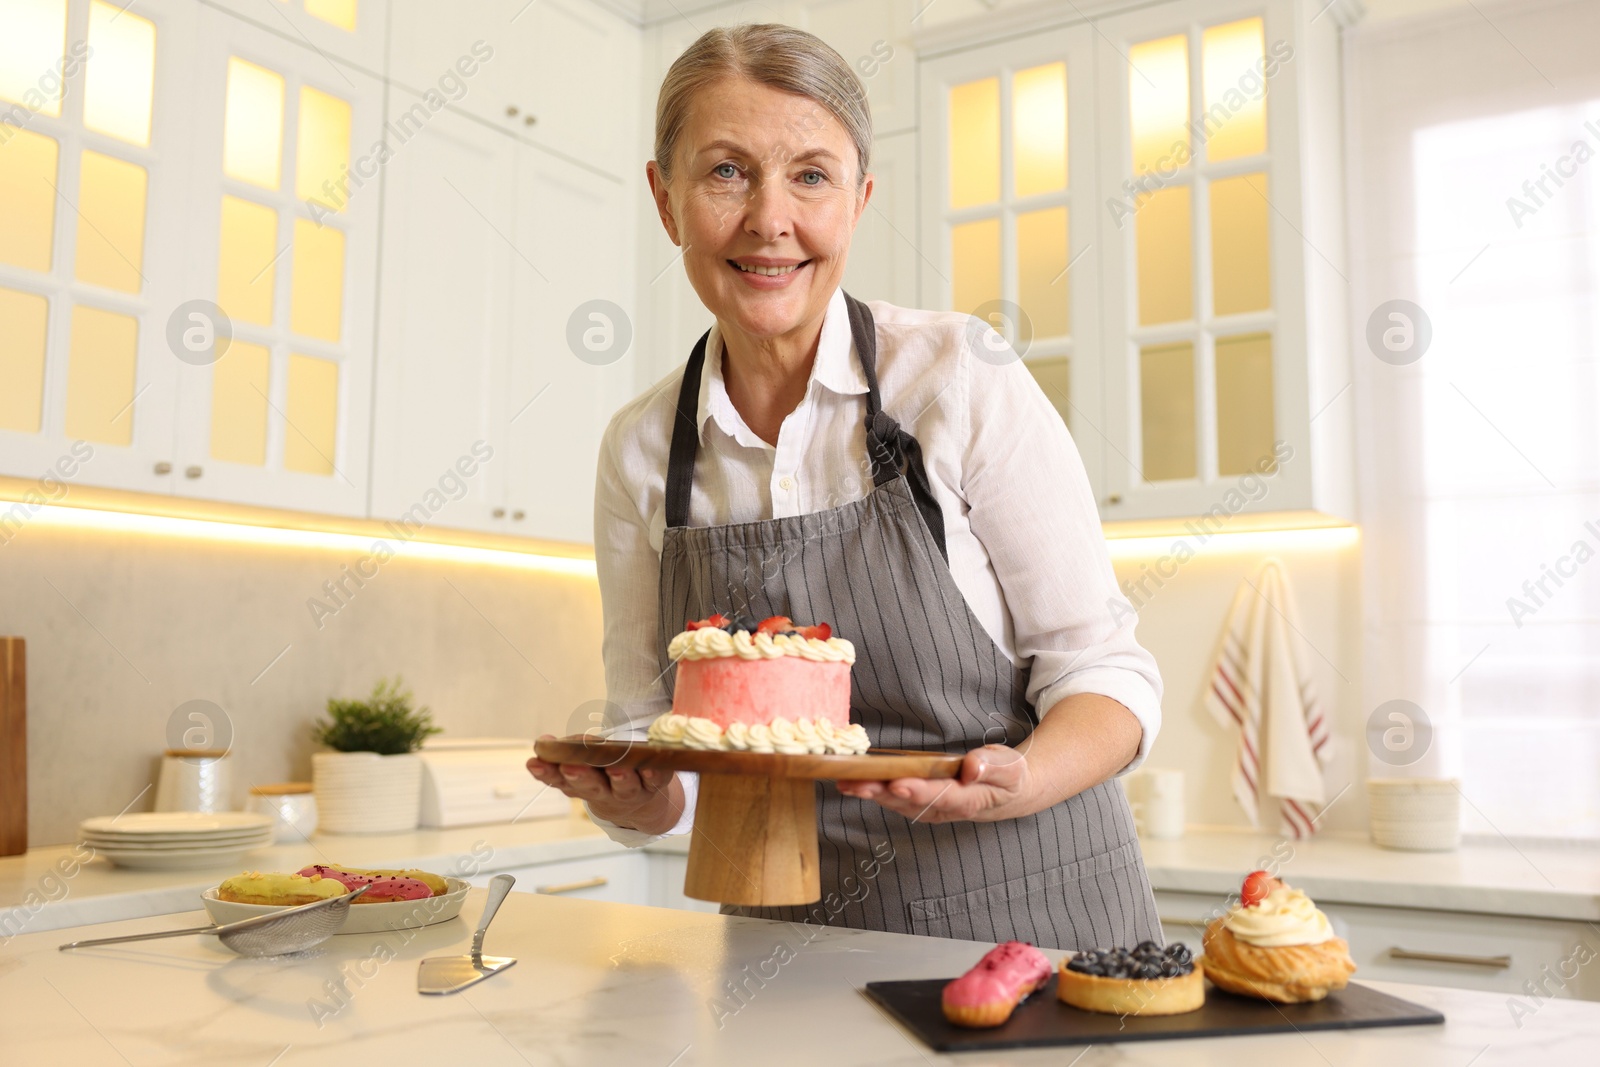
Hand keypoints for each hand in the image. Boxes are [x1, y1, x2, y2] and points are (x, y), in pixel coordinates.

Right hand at [526, 734, 682, 834]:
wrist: (638, 801)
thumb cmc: (602, 775)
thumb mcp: (579, 766)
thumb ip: (561, 755)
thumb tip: (543, 740)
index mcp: (581, 786)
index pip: (561, 781)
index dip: (548, 773)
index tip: (534, 762)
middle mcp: (605, 792)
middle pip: (592, 786)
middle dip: (581, 776)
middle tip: (570, 766)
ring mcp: (631, 791)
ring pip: (624, 786)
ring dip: (619, 778)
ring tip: (615, 768)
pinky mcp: (656, 783)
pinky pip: (656, 780)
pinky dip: (653, 775)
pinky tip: (650, 767)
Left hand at [835, 744, 1033, 823]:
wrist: (1010, 792)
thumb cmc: (1009, 775)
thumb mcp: (1009, 766)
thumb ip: (991, 766)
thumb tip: (971, 766)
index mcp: (968, 799)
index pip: (938, 795)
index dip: (917, 790)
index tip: (897, 783)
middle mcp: (945, 808)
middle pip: (908, 802)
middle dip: (879, 792)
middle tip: (853, 783)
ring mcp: (931, 808)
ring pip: (896, 803)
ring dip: (870, 794)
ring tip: (844, 783)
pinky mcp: (922, 803)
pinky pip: (895, 799)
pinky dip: (874, 791)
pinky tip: (854, 784)